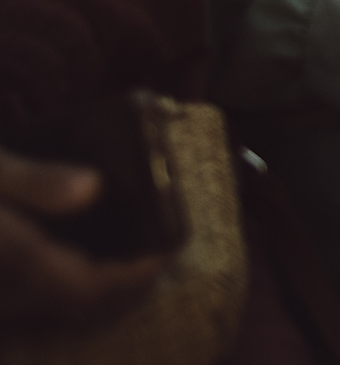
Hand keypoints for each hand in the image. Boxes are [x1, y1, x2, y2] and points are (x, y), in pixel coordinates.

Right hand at [0, 150, 162, 331]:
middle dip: (115, 291)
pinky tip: (57, 269)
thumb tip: (92, 188)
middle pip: (69, 311)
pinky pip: (15, 315)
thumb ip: (33, 180)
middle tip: (147, 261)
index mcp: (10, 258)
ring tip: (113, 265)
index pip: (85, 291)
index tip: (164, 255)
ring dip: (82, 298)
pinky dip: (46, 299)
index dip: (132, 281)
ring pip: (41, 317)